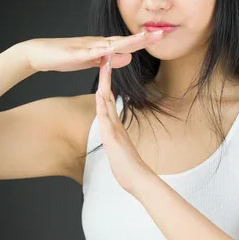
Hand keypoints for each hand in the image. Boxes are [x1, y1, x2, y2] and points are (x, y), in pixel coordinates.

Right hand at [19, 30, 163, 72]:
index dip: (144, 40)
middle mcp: (97, 42)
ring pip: (110, 43)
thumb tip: (128, 58)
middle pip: (124, 40)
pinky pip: (89, 52)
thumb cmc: (65, 57)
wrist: (39, 54)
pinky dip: (100, 51)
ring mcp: (86, 46)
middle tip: (161, 33)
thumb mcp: (92, 62)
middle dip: (143, 38)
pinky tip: (110, 49)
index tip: (160, 37)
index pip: (127, 43)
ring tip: (143, 38)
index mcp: (102, 46)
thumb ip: (110, 60)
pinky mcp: (75, 53)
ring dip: (127, 41)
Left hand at [95, 48, 159, 194]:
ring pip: (107, 103)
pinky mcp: (114, 138)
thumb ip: (117, 142)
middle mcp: (115, 126)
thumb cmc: (129, 169)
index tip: (103, 71)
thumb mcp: (120, 152)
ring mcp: (115, 131)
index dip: (105, 86)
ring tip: (101, 67)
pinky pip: (107, 118)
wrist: (138, 180)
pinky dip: (103, 105)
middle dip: (104, 78)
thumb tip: (114, 138)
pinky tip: (100, 94)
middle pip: (108, 97)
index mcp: (116, 128)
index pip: (109, 103)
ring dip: (103, 85)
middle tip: (103, 59)